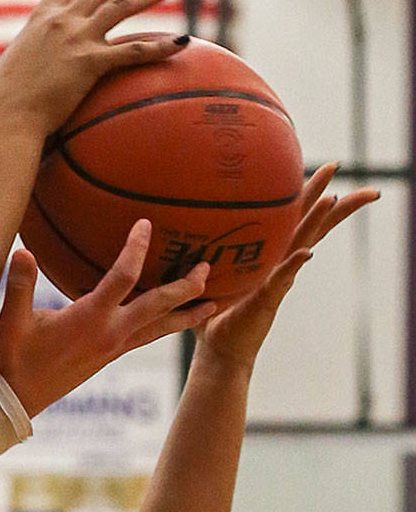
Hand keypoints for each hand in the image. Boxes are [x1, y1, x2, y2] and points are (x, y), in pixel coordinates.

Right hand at [0, 0, 186, 133]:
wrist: (10, 114)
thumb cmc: (8, 95)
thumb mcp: (18, 57)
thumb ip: (35, 42)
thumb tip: (42, 45)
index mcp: (42, 17)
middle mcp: (63, 21)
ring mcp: (78, 39)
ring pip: (121, 7)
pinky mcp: (91, 62)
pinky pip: (134, 51)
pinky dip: (161, 46)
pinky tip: (182, 41)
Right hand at [0, 219, 213, 416]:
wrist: (17, 399)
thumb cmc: (13, 359)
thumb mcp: (11, 321)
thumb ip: (19, 285)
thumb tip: (22, 251)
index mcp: (89, 319)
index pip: (122, 277)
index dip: (136, 249)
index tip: (145, 225)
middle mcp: (110, 333)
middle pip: (159, 306)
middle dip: (186, 286)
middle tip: (208, 267)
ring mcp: (114, 347)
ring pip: (161, 328)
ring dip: (188, 313)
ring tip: (213, 303)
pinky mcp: (111, 356)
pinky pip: (148, 337)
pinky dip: (167, 326)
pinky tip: (171, 321)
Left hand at [193, 163, 380, 371]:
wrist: (218, 347)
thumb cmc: (211, 309)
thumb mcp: (206, 272)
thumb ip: (200, 249)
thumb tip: (174, 219)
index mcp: (267, 253)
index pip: (289, 216)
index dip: (303, 190)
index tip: (318, 164)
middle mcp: (278, 262)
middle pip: (307, 222)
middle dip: (322, 194)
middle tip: (336, 165)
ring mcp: (277, 279)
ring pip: (303, 243)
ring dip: (318, 220)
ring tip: (334, 198)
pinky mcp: (268, 299)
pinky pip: (282, 278)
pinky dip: (294, 264)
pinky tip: (307, 252)